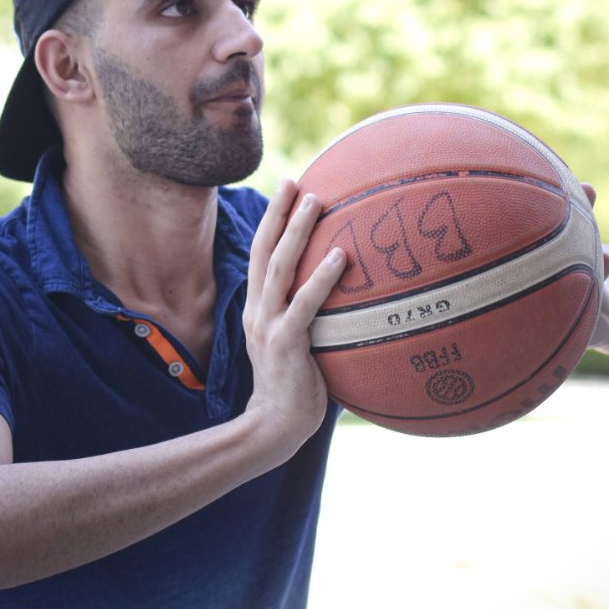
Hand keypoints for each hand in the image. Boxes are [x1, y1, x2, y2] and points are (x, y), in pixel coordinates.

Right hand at [241, 180, 346, 458]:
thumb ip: (311, 317)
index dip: (271, 220)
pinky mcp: (284, 345)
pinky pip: (304, 305)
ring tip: (316, 201)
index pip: (260, 254)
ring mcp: (268, 326)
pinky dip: (320, 278)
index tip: (286, 188)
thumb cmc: (296, 387)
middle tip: (295, 181)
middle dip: (278, 212)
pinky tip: (340, 256)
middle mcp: (258, 310)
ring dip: (297, 232)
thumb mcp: (296, 344)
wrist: (276, 428)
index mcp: (259, 308)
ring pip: (279, 268)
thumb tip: (351, 296)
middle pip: (264, 250)